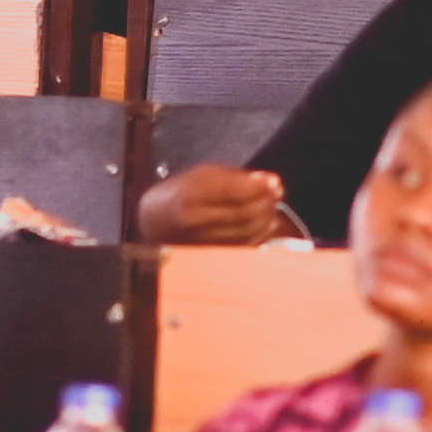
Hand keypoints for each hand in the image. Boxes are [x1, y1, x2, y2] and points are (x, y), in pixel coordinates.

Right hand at [138, 168, 296, 249]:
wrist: (154, 222)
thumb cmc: (180, 193)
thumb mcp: (202, 175)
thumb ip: (235, 178)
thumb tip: (268, 181)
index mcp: (191, 195)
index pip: (233, 192)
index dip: (258, 187)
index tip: (274, 181)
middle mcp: (195, 221)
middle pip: (243, 213)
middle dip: (265, 202)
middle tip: (277, 191)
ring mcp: (203, 242)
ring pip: (246, 231)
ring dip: (266, 218)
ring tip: (272, 205)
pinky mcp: (210, 256)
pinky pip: (243, 246)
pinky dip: (260, 234)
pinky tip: (266, 223)